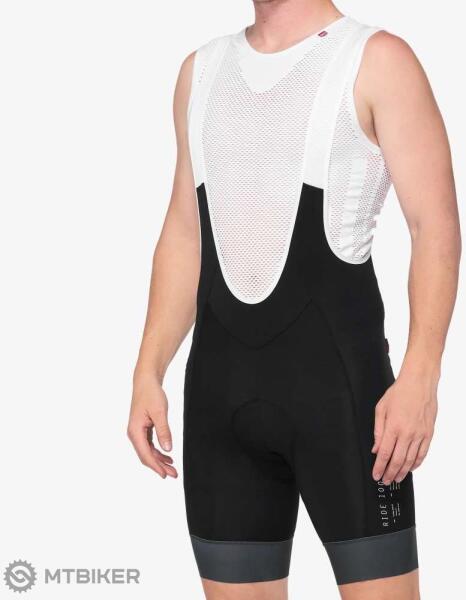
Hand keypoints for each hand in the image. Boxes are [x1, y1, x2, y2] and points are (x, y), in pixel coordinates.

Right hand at [127, 370, 177, 478]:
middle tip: (174, 474)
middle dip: (159, 467)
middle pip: (146, 456)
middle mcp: (134, 433)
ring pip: (148, 452)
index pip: (145, 454)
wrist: (146, 381)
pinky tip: (167, 456)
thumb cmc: (151, 394)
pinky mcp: (142, 429)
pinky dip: (158, 452)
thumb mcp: (160, 412)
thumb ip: (164, 431)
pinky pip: (149, 445)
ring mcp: (138, 432)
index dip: (155, 467)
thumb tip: (168, 449)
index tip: (166, 475)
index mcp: (135, 431)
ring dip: (159, 460)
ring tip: (172, 468)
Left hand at [372, 370, 437, 484]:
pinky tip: (411, 468)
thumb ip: (378, 430)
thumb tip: (376, 448)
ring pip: (410, 460)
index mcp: (393, 426)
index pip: (385, 453)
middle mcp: (407, 433)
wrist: (419, 383)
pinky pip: (422, 453)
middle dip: (390, 473)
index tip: (376, 474)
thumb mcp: (381, 408)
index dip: (379, 467)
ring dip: (403, 472)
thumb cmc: (399, 393)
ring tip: (397, 478)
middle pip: (397, 460)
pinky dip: (416, 463)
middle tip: (385, 480)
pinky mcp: (428, 434)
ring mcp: (420, 434)